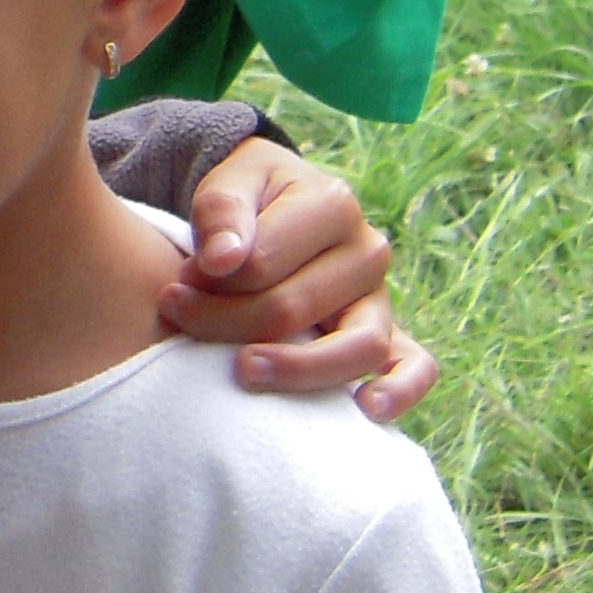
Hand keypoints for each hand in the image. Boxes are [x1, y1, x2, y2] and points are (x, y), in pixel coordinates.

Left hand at [163, 135, 440, 422]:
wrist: (277, 208)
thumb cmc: (247, 201)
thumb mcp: (227, 181)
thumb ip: (221, 212)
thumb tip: (223, 261)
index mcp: (332, 204)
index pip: (261, 265)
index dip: (209, 282)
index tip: (177, 281)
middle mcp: (368, 251)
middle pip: (294, 310)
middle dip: (224, 322)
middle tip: (178, 315)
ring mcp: (381, 298)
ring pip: (354, 348)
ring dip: (294, 368)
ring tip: (243, 373)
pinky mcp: (390, 336)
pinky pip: (416, 367)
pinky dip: (400, 391)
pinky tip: (365, 410)